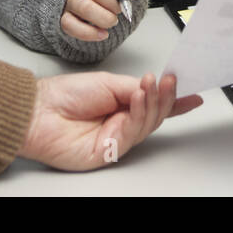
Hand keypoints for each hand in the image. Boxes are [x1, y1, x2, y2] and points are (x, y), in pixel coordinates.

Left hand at [18, 72, 202, 170]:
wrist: (38, 112)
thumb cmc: (64, 96)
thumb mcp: (108, 83)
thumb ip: (134, 88)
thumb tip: (155, 86)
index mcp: (121, 104)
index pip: (152, 103)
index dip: (173, 101)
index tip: (193, 95)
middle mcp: (120, 122)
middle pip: (154, 115)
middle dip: (166, 97)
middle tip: (170, 81)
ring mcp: (115, 138)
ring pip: (147, 124)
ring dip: (153, 102)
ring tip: (151, 85)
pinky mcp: (108, 151)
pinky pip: (131, 134)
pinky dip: (138, 114)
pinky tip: (137, 98)